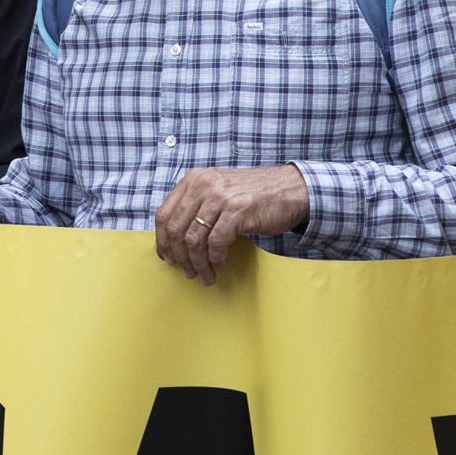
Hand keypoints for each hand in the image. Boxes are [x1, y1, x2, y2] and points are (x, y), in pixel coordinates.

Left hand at [154, 165, 308, 286]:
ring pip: (194, 240)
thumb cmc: (255, 194)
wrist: (292, 189)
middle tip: (187, 272)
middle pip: (176, 230)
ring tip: (205, 275)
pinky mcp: (238, 211)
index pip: (164, 214)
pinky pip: (216, 244)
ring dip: (198, 264)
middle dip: (180, 257)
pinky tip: (220, 265)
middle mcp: (205, 184)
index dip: (162, 241)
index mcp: (195, 179)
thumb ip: (196, 206)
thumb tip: (173, 240)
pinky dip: (215, 260)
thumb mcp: (219, 189)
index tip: (168, 257)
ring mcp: (221, 196)